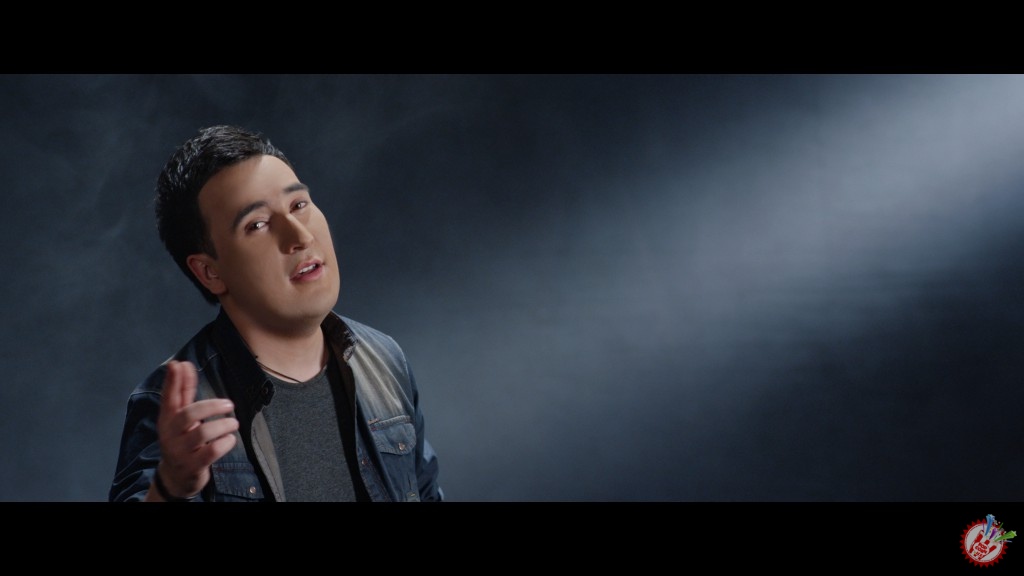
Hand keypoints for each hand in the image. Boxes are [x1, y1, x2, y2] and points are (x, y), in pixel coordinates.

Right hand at [149, 360, 238, 500]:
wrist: (176, 477)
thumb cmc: (182, 439)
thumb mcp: (179, 417)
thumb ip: (183, 392)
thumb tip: (183, 364)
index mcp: (167, 419)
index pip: (168, 398)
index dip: (173, 381)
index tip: (178, 364)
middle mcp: (170, 434)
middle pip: (189, 414)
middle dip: (212, 406)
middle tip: (230, 404)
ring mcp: (180, 451)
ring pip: (202, 433)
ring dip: (223, 425)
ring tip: (233, 422)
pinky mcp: (193, 466)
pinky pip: (211, 452)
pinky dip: (225, 443)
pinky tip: (230, 439)